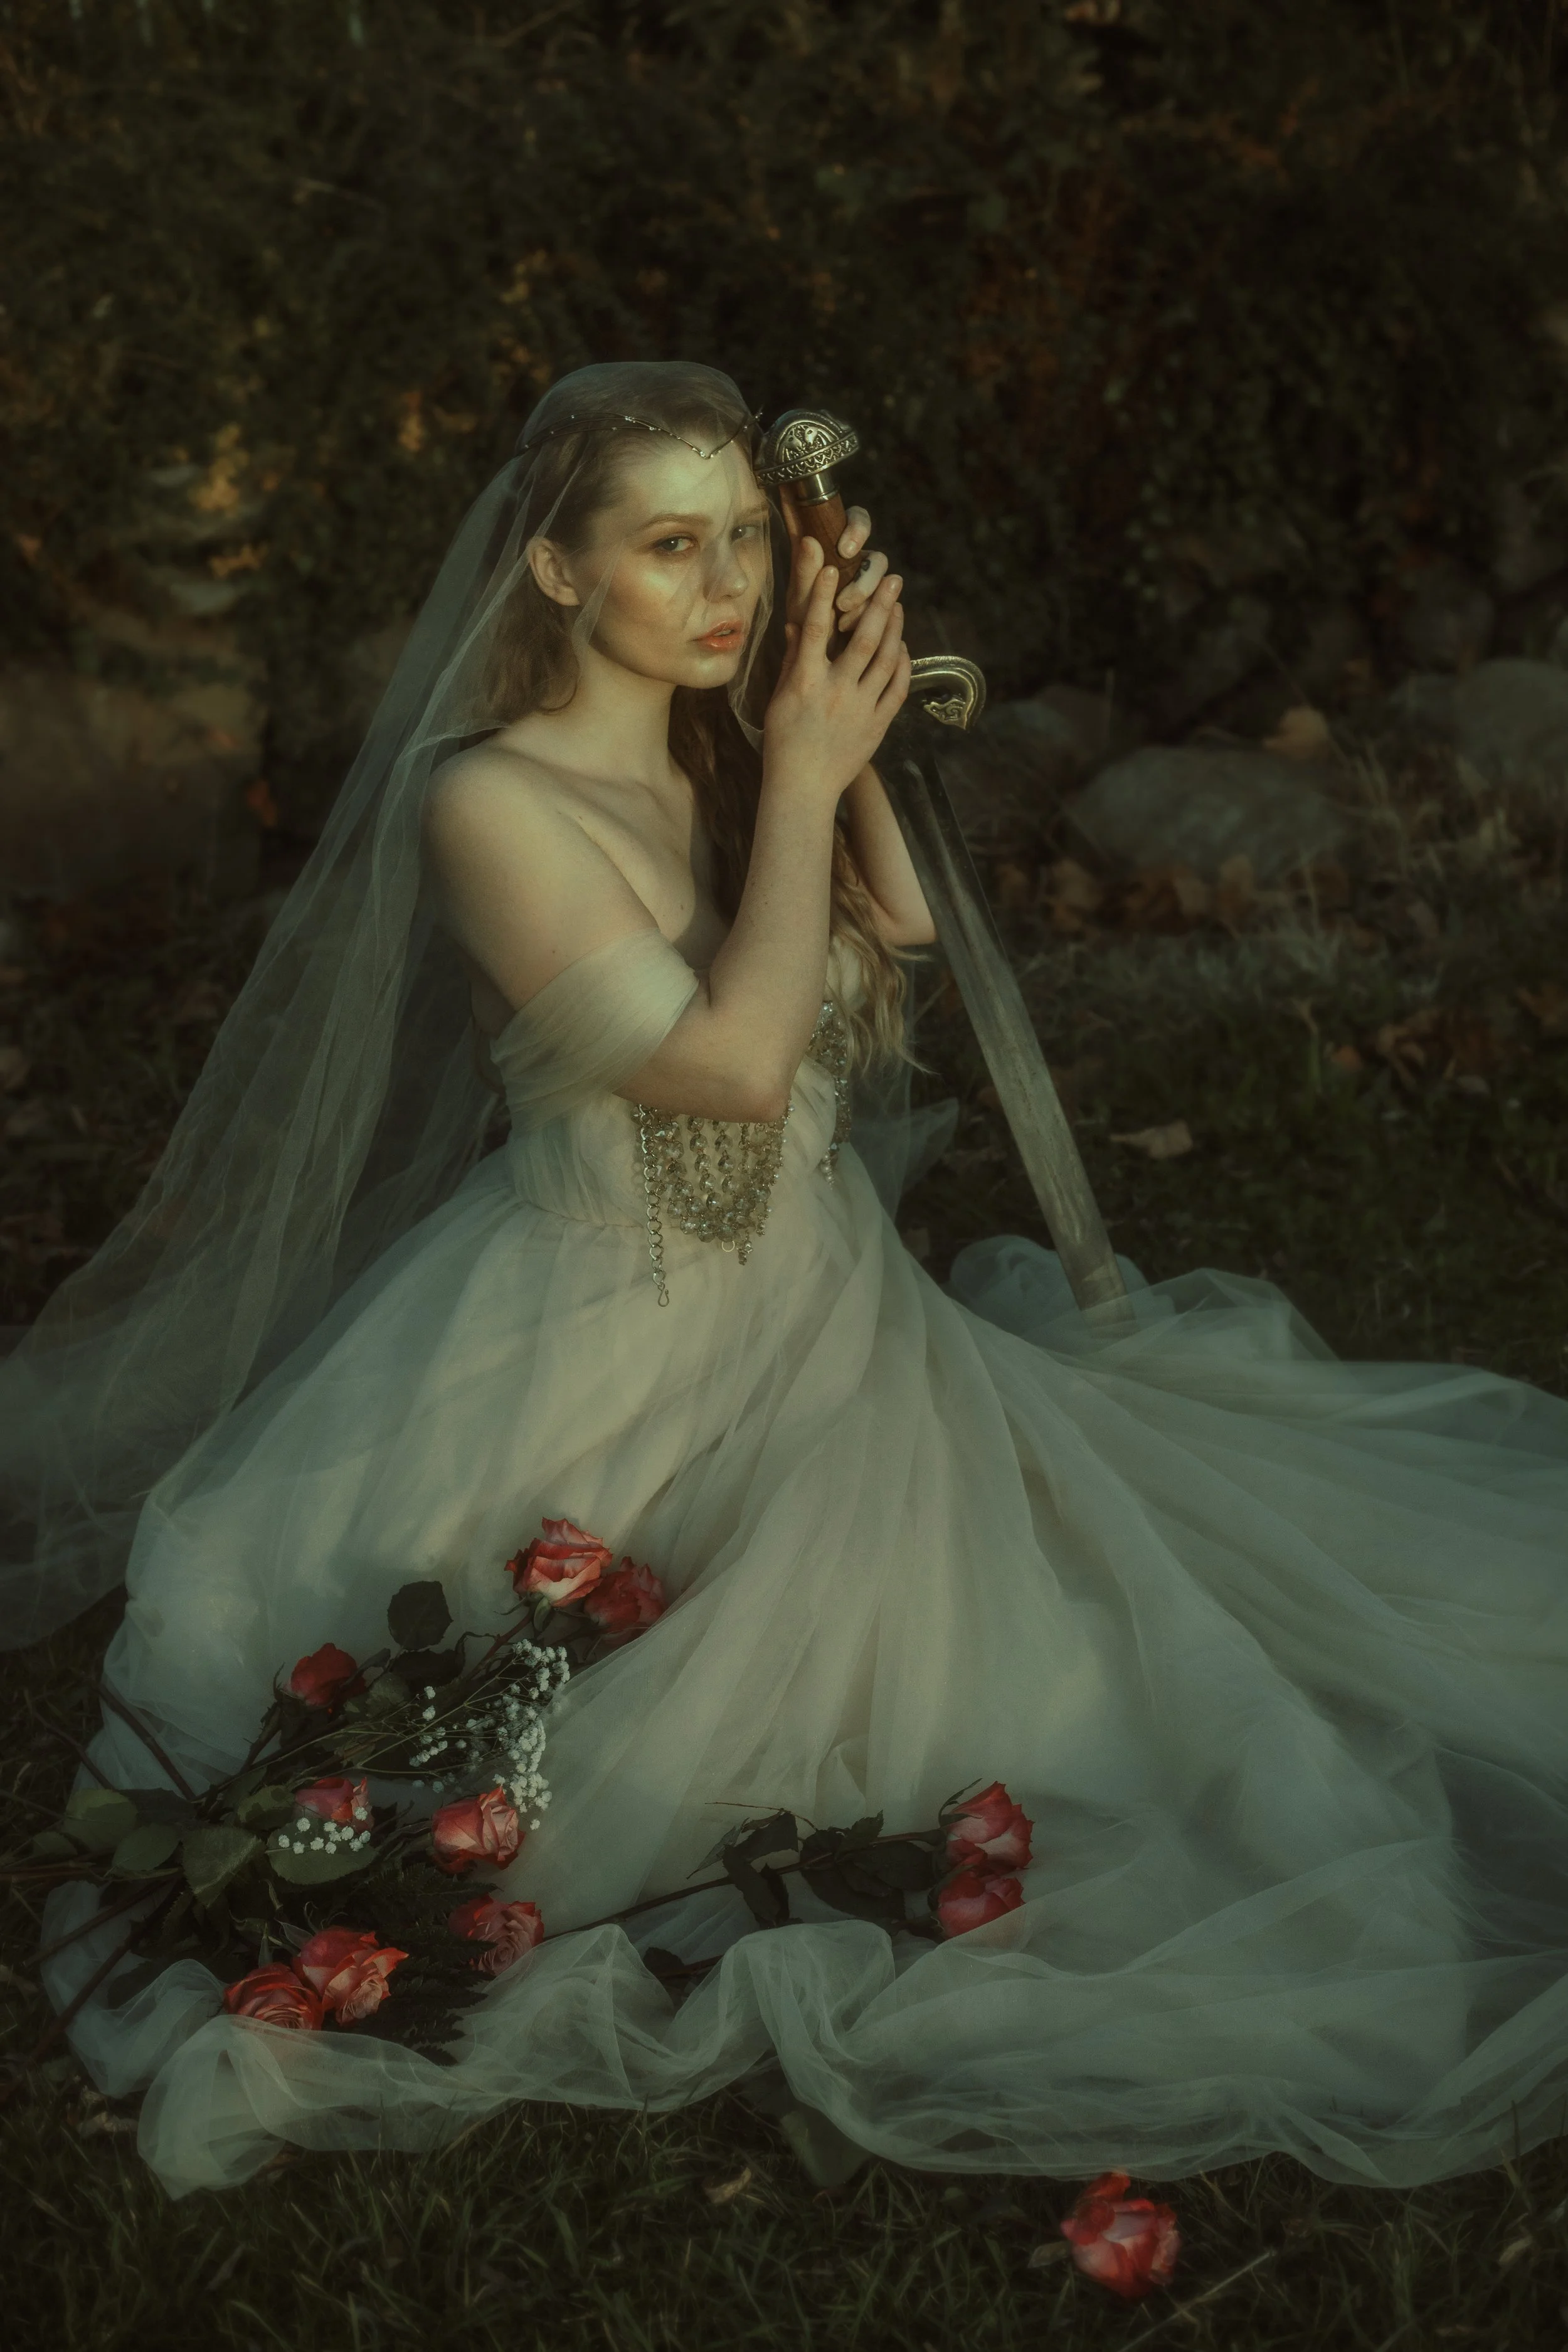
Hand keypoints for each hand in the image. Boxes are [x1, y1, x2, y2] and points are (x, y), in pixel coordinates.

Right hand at [764, 538, 910, 797]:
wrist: (803, 787)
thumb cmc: (784, 742)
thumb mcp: (780, 698)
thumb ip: (793, 660)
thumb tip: (797, 624)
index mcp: (804, 682)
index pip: (814, 629)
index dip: (820, 595)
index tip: (829, 567)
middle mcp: (835, 692)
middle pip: (864, 639)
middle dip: (880, 604)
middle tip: (892, 579)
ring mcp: (860, 708)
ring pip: (885, 659)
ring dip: (896, 628)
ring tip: (899, 605)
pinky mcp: (877, 725)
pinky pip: (897, 688)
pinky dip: (902, 663)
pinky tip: (902, 647)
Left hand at [780, 493, 891, 632]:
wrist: (814, 661)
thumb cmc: (803, 623)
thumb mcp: (798, 599)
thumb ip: (803, 571)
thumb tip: (809, 541)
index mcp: (834, 547)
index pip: (856, 521)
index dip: (858, 529)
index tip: (846, 549)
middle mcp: (856, 562)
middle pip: (876, 554)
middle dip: (866, 577)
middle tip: (845, 597)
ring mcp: (869, 584)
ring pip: (884, 579)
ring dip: (866, 597)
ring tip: (843, 619)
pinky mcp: (880, 607)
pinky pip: (888, 606)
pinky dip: (871, 617)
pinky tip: (850, 629)